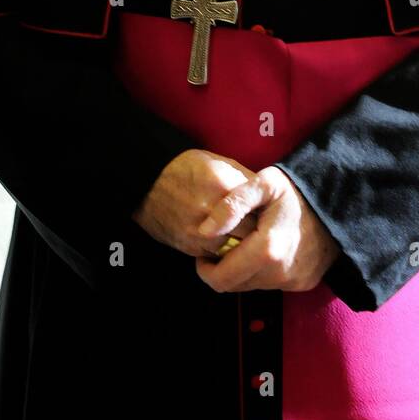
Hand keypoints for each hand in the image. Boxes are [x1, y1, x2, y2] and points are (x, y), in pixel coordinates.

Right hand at [131, 148, 259, 256]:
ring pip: (235, 249)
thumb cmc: (186, 168)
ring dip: (242, 245)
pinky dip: (224, 251)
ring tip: (245, 237)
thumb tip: (268, 197)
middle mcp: (212, 211)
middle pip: (250, 233)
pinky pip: (217, 256)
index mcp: (223, 186)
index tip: (271, 215)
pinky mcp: (190, 247)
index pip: (259, 209)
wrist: (147, 183)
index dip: (267, 214)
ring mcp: (200, 232)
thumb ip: (245, 180)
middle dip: (258, 232)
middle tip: (264, 230)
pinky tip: (225, 240)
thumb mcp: (219, 163)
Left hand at [194, 166, 340, 293]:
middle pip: (234, 286)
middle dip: (222, 269)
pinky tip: (266, 250)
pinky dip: (262, 272)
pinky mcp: (303, 284)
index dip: (204, 269)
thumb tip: (204, 231)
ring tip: (245, 244)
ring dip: (242, 270)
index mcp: (266, 250)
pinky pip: (271, 284)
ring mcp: (293, 281)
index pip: (220, 279)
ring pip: (251, 286)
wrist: (337, 204)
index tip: (204, 251)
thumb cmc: (296, 191)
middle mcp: (280, 273)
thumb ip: (231, 204)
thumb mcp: (263, 184)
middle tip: (223, 245)